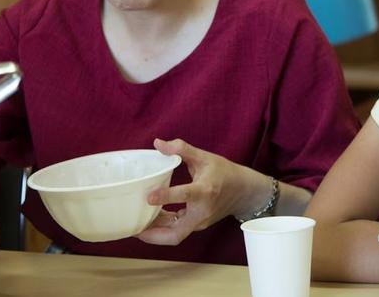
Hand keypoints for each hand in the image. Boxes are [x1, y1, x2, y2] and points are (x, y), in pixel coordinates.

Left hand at [136, 138, 266, 245]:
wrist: (244, 191)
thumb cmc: (223, 172)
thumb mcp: (204, 157)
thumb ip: (181, 149)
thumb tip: (157, 143)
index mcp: (204, 191)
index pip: (185, 195)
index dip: (166, 197)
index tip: (149, 197)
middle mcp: (202, 211)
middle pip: (176, 233)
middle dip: (154, 235)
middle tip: (134, 229)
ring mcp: (200, 221)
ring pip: (175, 234)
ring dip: (155, 232)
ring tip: (135, 224)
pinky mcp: (198, 225)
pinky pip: (178, 230)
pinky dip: (163, 226)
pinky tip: (151, 218)